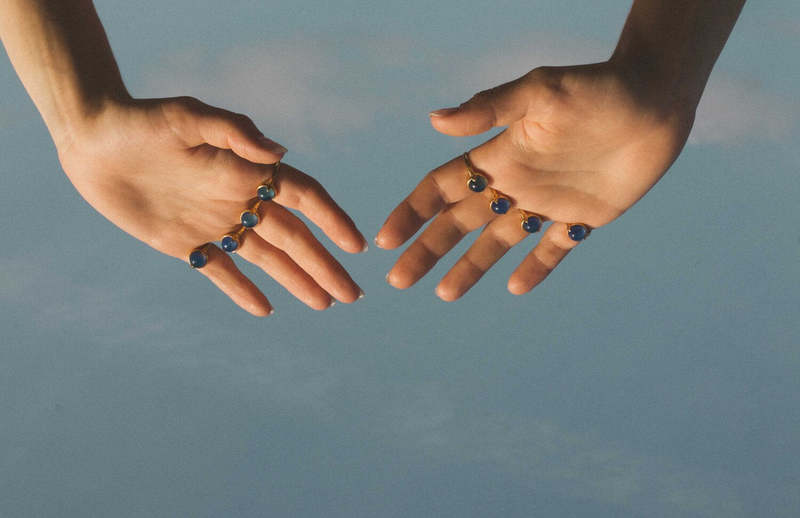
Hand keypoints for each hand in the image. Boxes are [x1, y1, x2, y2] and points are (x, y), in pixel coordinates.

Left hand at [57, 97, 365, 315]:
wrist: (91, 140)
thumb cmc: (140, 120)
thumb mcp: (186, 117)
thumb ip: (234, 131)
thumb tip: (280, 153)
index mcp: (246, 170)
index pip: (302, 198)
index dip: (332, 220)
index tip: (357, 246)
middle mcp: (239, 199)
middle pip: (294, 238)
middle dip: (324, 265)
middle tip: (352, 294)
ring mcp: (216, 223)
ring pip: (267, 259)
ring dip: (297, 281)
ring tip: (325, 304)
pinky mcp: (187, 243)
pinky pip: (221, 271)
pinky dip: (243, 291)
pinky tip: (266, 310)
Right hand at [376, 61, 693, 299]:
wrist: (655, 100)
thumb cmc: (596, 87)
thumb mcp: (539, 92)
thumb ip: (489, 108)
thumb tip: (434, 121)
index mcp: (498, 155)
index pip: (442, 188)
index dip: (412, 212)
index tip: (386, 240)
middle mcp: (515, 182)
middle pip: (459, 222)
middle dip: (428, 249)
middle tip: (398, 281)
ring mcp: (547, 202)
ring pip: (498, 241)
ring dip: (470, 267)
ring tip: (444, 296)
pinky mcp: (582, 218)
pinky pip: (553, 249)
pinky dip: (537, 268)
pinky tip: (516, 287)